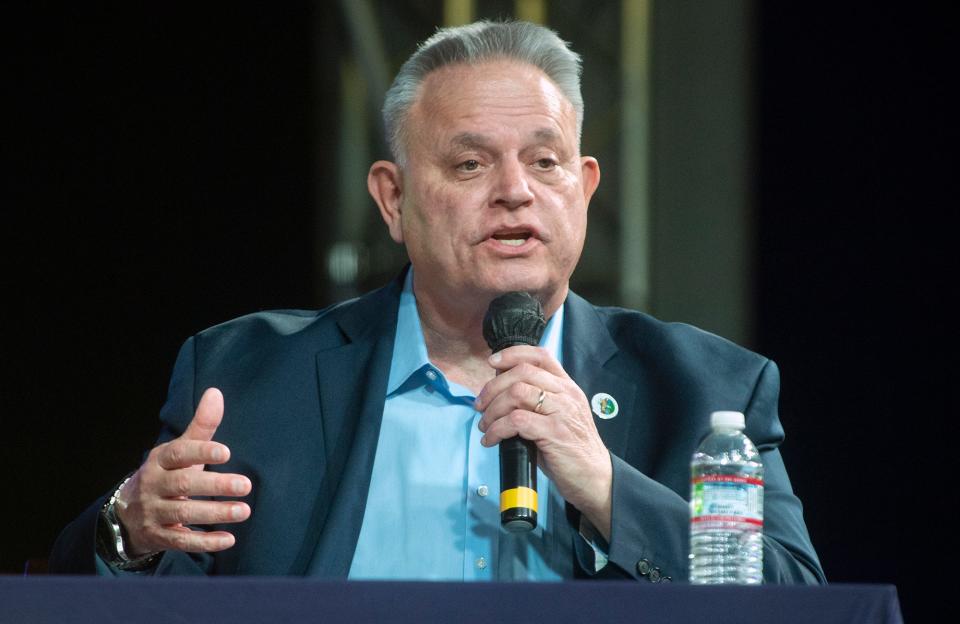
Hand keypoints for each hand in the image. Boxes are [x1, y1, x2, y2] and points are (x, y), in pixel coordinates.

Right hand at [116, 387, 251, 554]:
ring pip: (183, 514)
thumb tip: (216, 392)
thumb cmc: (166, 474)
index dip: (201, 452)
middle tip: (246, 485)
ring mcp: (154, 513)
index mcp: (160, 460)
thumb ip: (201, 426)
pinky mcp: (158, 537)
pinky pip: (181, 541)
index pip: (179, 454)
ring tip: (244, 511)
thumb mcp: (179, 450)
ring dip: (215, 513)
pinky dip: (204, 542)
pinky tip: (228, 539)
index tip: (226, 453)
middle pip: (184, 485)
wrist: (127, 513)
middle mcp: (154, 485)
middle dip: (215, 486)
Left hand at [475, 346, 611, 539]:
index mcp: (567, 386)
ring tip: (485, 426)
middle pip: (522, 373)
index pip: (540, 356)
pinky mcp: (555, 432)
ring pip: (517, 393)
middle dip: (493, 388)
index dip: (512, 354)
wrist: (595, 478)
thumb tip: (499, 393)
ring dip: (493, 409)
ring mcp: (562, 412)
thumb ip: (535, 401)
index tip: (492, 363)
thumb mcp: (557, 417)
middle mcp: (566, 394)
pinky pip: (516, 421)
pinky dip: (497, 429)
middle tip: (480, 406)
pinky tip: (492, 440)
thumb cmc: (571, 450)